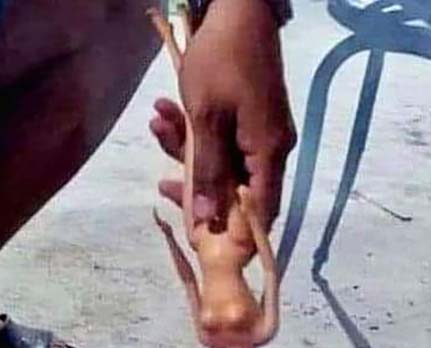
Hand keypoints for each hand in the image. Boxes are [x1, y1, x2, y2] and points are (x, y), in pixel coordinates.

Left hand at [150, 0, 295, 255]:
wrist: (238, 4)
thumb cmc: (222, 60)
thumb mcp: (205, 120)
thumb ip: (206, 173)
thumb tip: (206, 221)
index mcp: (268, 154)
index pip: (259, 213)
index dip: (233, 234)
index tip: (202, 241)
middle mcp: (271, 151)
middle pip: (235, 193)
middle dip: (196, 187)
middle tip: (165, 185)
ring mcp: (261, 135)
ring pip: (222, 166)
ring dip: (186, 153)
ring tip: (158, 123)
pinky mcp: (249, 121)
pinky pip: (222, 142)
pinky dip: (195, 135)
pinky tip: (165, 113)